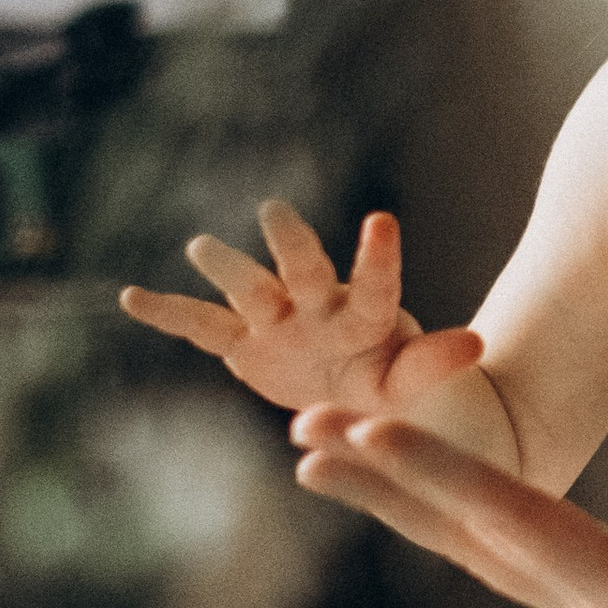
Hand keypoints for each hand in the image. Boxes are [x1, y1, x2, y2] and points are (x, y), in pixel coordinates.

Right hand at [120, 200, 482, 416]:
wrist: (355, 395)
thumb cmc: (390, 378)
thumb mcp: (412, 381)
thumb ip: (433, 362)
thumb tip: (477, 342)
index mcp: (369, 314)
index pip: (377, 282)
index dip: (379, 256)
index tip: (382, 220)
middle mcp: (319, 304)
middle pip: (306, 271)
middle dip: (292, 245)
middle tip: (276, 212)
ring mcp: (277, 319)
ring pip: (250, 289)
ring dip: (229, 269)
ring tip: (202, 246)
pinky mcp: (243, 343)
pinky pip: (203, 327)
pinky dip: (169, 314)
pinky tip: (130, 298)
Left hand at [290, 414, 607, 607]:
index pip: (524, 527)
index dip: (447, 476)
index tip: (374, 432)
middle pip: (470, 536)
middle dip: (387, 479)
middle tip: (303, 426)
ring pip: (470, 547)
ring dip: (395, 496)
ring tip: (319, 449)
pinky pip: (495, 556)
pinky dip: (440, 517)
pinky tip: (403, 491)